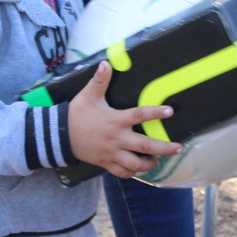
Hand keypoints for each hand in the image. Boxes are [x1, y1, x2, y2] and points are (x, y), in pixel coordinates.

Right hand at [67, 61, 182, 176]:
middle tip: (178, 149)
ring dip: (149, 164)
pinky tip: (139, 170)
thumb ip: (99, 80)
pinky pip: (122, 172)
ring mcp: (112, 153)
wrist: (58, 136)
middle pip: (145, 146)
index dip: (155, 113)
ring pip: (135, 164)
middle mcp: (117, 138)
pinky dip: (132, 173)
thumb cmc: (76, 115)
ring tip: (159, 161)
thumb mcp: (88, 96)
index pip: (139, 115)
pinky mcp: (106, 163)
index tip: (170, 111)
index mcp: (116, 120)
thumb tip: (106, 63)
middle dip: (164, 148)